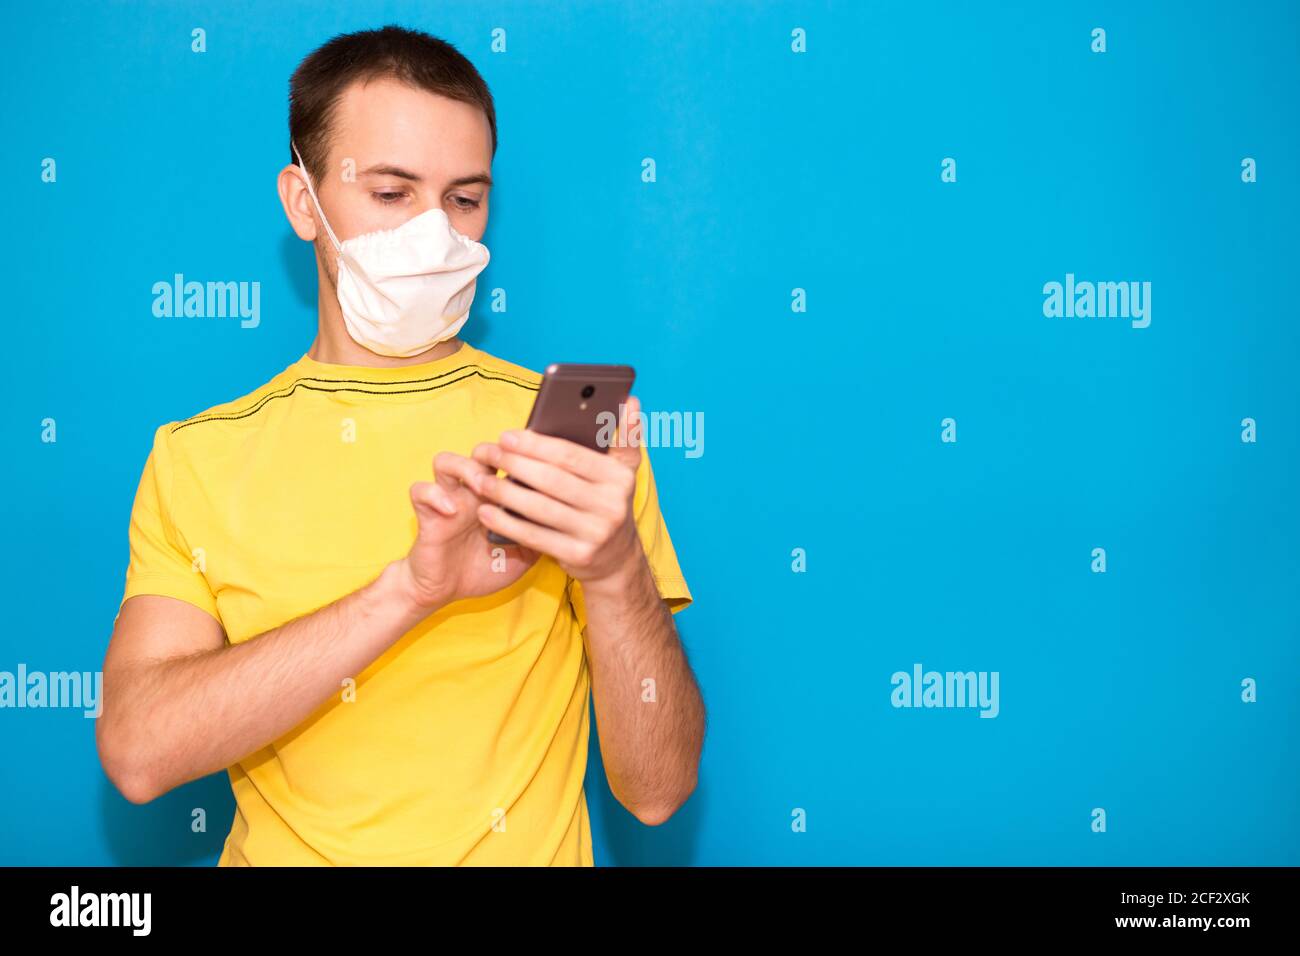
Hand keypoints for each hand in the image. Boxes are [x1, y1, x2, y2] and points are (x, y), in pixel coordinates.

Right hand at [400, 451, 539, 611]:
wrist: (446, 589)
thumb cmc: (486, 567)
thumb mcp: (524, 552)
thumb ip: (543, 532)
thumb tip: (574, 520)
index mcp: (498, 495)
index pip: (512, 460)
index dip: (526, 454)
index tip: (543, 458)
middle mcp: (472, 491)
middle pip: (481, 451)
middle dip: (496, 451)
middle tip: (510, 465)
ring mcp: (448, 499)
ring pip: (446, 460)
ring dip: (466, 467)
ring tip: (481, 485)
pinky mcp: (427, 514)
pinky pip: (420, 491)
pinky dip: (435, 495)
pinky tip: (452, 511)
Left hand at [469, 395, 645, 586]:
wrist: (616, 559)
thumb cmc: (606, 503)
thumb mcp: (622, 471)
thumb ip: (624, 436)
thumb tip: (630, 399)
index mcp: (619, 477)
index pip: (571, 455)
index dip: (535, 444)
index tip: (506, 435)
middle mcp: (611, 505)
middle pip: (552, 480)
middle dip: (515, 463)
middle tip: (487, 452)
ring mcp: (595, 533)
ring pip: (540, 508)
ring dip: (505, 493)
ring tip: (480, 480)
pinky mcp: (578, 555)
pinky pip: (534, 536)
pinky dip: (506, 523)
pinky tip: (485, 511)